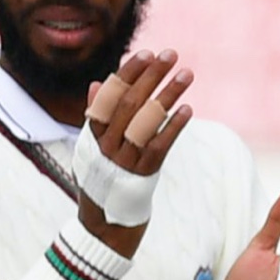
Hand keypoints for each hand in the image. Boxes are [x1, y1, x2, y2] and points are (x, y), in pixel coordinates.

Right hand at [76, 50, 196, 255]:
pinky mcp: (143, 174)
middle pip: (130, 102)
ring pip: (147, 120)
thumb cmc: (101, 179)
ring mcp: (125, 159)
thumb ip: (96, 116)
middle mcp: (107, 143)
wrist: (104, 225)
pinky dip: (173, 127)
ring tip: (186, 73)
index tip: (146, 53)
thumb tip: (100, 83)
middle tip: (171, 54)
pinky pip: (159, 146)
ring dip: (168, 94)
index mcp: (94, 133)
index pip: (111, 95)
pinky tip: (187, 109)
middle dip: (151, 75)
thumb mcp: (91, 148)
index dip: (129, 73)